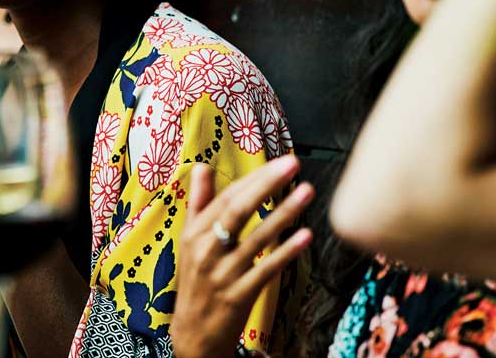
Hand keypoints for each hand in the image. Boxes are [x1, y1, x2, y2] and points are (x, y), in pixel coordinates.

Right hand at [169, 155, 312, 357]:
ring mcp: (223, 273)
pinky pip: (266, 269)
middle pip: (238, 210)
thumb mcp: (189, 240)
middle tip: (292, 164)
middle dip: (267, 185)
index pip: (227, 197)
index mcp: (194, 232)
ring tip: (307, 192)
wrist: (193, 334)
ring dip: (283, 213)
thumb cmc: (195, 281)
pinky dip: (286, 251)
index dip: (254, 178)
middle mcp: (206, 249)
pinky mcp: (239, 295)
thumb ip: (198, 203)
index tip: (279, 162)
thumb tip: (201, 167)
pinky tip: (306, 235)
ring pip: (256, 238)